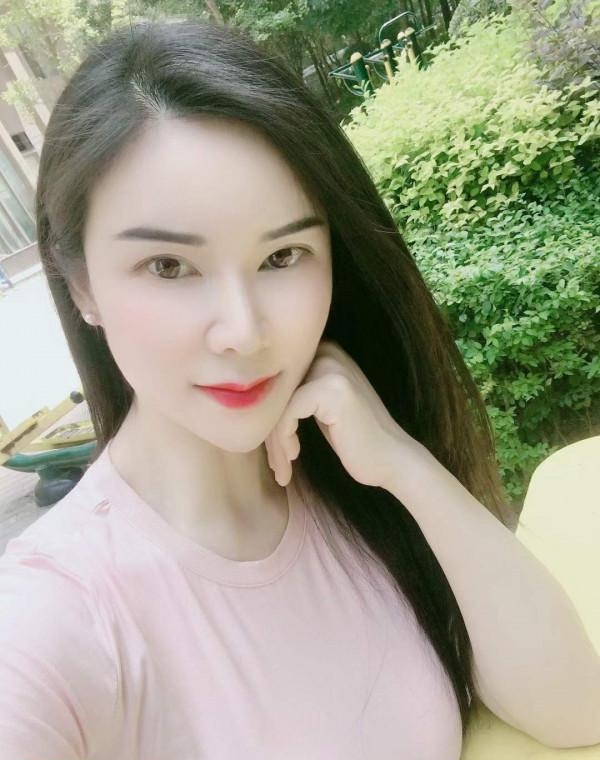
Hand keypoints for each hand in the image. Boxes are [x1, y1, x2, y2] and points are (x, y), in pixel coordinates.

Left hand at [264, 339, 414, 488]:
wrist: (393, 460)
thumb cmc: (356, 441)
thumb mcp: (322, 410)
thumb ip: (297, 395)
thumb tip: (251, 399)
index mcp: (325, 351)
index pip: (277, 381)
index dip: (269, 417)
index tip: (274, 450)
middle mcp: (328, 352)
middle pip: (274, 392)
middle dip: (269, 433)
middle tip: (275, 464)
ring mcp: (331, 368)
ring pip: (276, 406)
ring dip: (274, 443)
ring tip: (281, 469)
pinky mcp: (330, 389)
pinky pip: (286, 415)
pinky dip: (283, 442)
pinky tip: (293, 458)